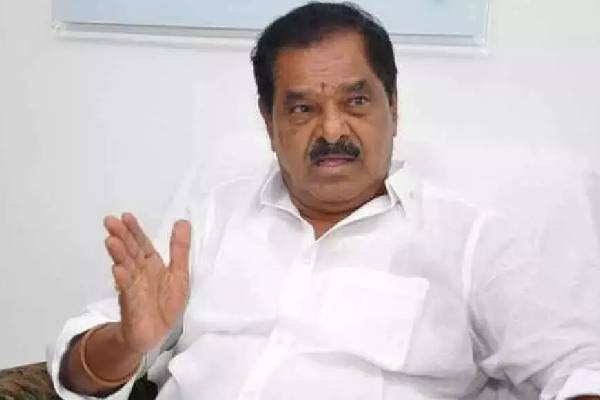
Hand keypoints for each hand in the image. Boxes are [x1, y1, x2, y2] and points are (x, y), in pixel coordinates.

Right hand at [103, 213, 190, 353]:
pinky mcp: (132, 306)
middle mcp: (139, 274)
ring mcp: (134, 289)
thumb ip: (180, 249)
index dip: (135, 230)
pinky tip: (117, 270)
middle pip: (130, 252)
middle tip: (110, 221)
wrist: (155, 335)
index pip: (141, 244)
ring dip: (119, 255)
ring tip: (111, 241)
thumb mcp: (179, 273)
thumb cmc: (166, 304)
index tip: (126, 216)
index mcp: (151, 265)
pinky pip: (127, 291)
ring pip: (126, 268)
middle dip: (121, 237)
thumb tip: (183, 221)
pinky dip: (123, 281)